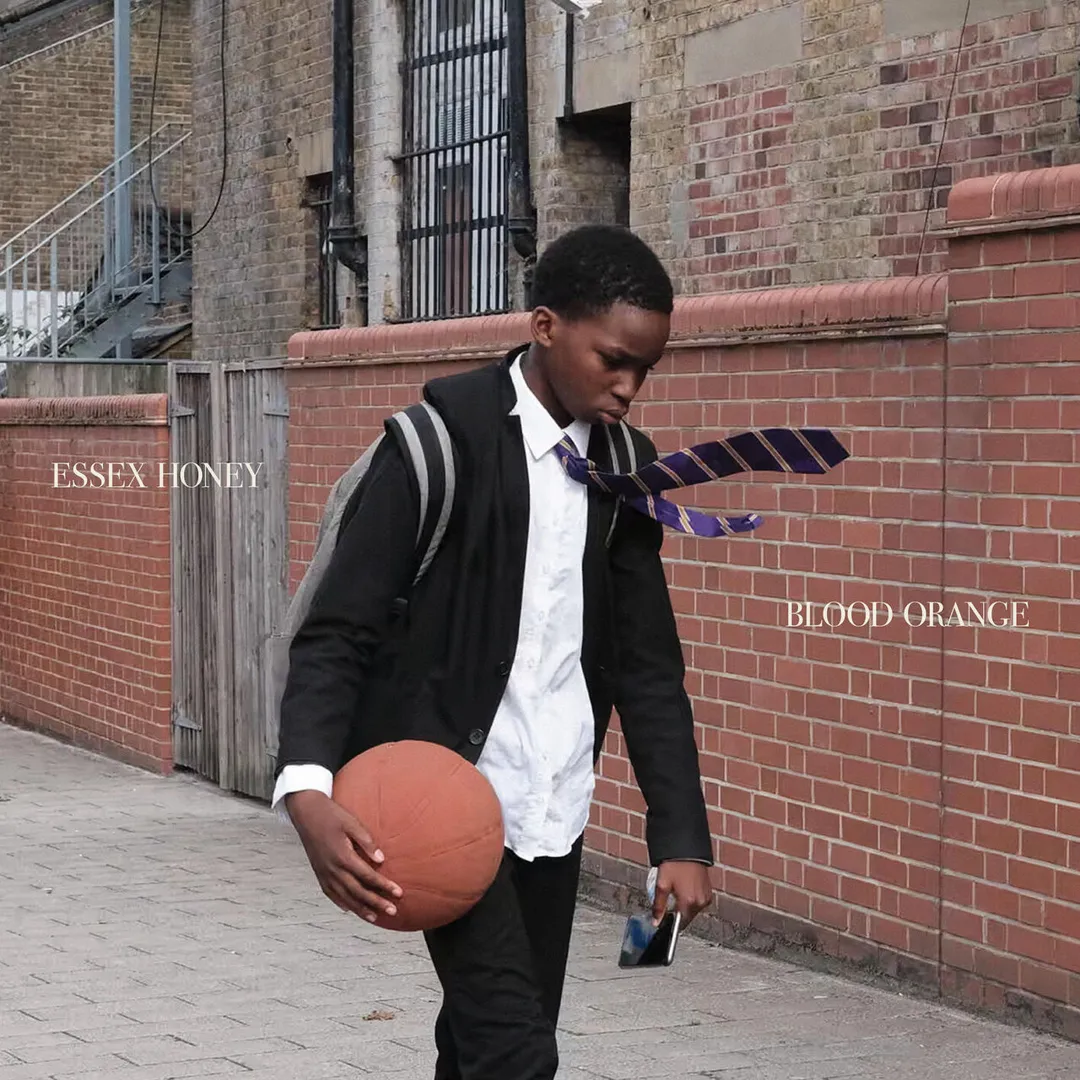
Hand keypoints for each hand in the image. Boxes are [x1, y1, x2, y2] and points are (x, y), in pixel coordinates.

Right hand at [285, 790, 401, 922]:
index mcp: (343, 856)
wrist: (306, 813)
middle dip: (377, 903)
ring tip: (375, 917)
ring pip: (344, 897)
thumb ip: (367, 842)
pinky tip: (349, 909)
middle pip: (358, 892)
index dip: (384, 886)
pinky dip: (341, 903)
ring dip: (361, 908)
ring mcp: (324, 873)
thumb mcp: (352, 823)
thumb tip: (381, 859)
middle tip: (392, 910)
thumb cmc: (330, 815)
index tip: (398, 893)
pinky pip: (330, 894)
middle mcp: (333, 869)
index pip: (368, 876)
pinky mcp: (319, 873)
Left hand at [652, 861, 711, 927]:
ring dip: (685, 905)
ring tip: (677, 890)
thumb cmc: (674, 864)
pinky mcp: (709, 891)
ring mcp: (706, 896)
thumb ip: (658, 906)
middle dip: (677, 912)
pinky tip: (684, 888)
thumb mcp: (662, 884)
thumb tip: (656, 921)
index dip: (670, 921)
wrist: (686, 848)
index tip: (665, 916)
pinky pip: (699, 901)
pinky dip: (691, 899)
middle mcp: (700, 901)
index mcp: (689, 902)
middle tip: (670, 898)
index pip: (680, 923)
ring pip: (693, 910)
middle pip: (687, 917)